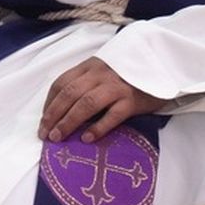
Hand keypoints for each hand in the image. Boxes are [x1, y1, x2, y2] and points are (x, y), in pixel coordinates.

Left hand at [40, 57, 166, 143]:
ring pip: (86, 104)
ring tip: (59, 137)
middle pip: (70, 94)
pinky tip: (87, 138)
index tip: (43, 120)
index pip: (62, 83)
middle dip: (53, 115)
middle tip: (46, 134)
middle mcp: (99, 75)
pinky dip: (98, 127)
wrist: (161, 65)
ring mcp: (116, 87)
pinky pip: (112, 115)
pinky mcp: (132, 100)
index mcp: (89, 67)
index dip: (49, 103)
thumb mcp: (103, 71)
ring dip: (69, 121)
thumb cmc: (128, 73)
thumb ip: (86, 82)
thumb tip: (63, 109)